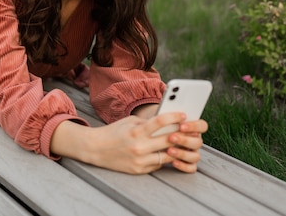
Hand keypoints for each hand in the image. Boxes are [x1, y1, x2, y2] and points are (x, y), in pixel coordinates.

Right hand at [51, 112, 194, 173]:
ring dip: (176, 148)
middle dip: (181, 134)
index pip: (160, 122)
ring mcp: (140, 160)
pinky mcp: (139, 170)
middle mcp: (139, 147)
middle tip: (189, 130)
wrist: (95, 149)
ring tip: (181, 142)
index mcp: (136, 132)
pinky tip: (167, 152)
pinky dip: (164, 157)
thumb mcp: (129, 122)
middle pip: (169, 140)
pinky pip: (158, 164)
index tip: (183, 115)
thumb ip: (147, 122)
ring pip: (168, 155)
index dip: (174, 117)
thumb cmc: (114, 132)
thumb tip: (167, 121)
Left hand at [158, 117, 207, 172]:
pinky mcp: (188, 165)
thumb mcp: (160, 123)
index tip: (181, 125)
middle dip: (185, 140)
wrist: (151, 146)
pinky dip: (183, 166)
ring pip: (195, 156)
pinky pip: (191, 168)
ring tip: (169, 150)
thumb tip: (162, 113)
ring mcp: (193, 154)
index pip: (202, 125)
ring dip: (183, 153)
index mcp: (192, 129)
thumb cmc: (157, 130)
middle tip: (171, 137)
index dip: (194, 126)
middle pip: (198, 142)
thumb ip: (166, 119)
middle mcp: (195, 141)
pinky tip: (173, 162)